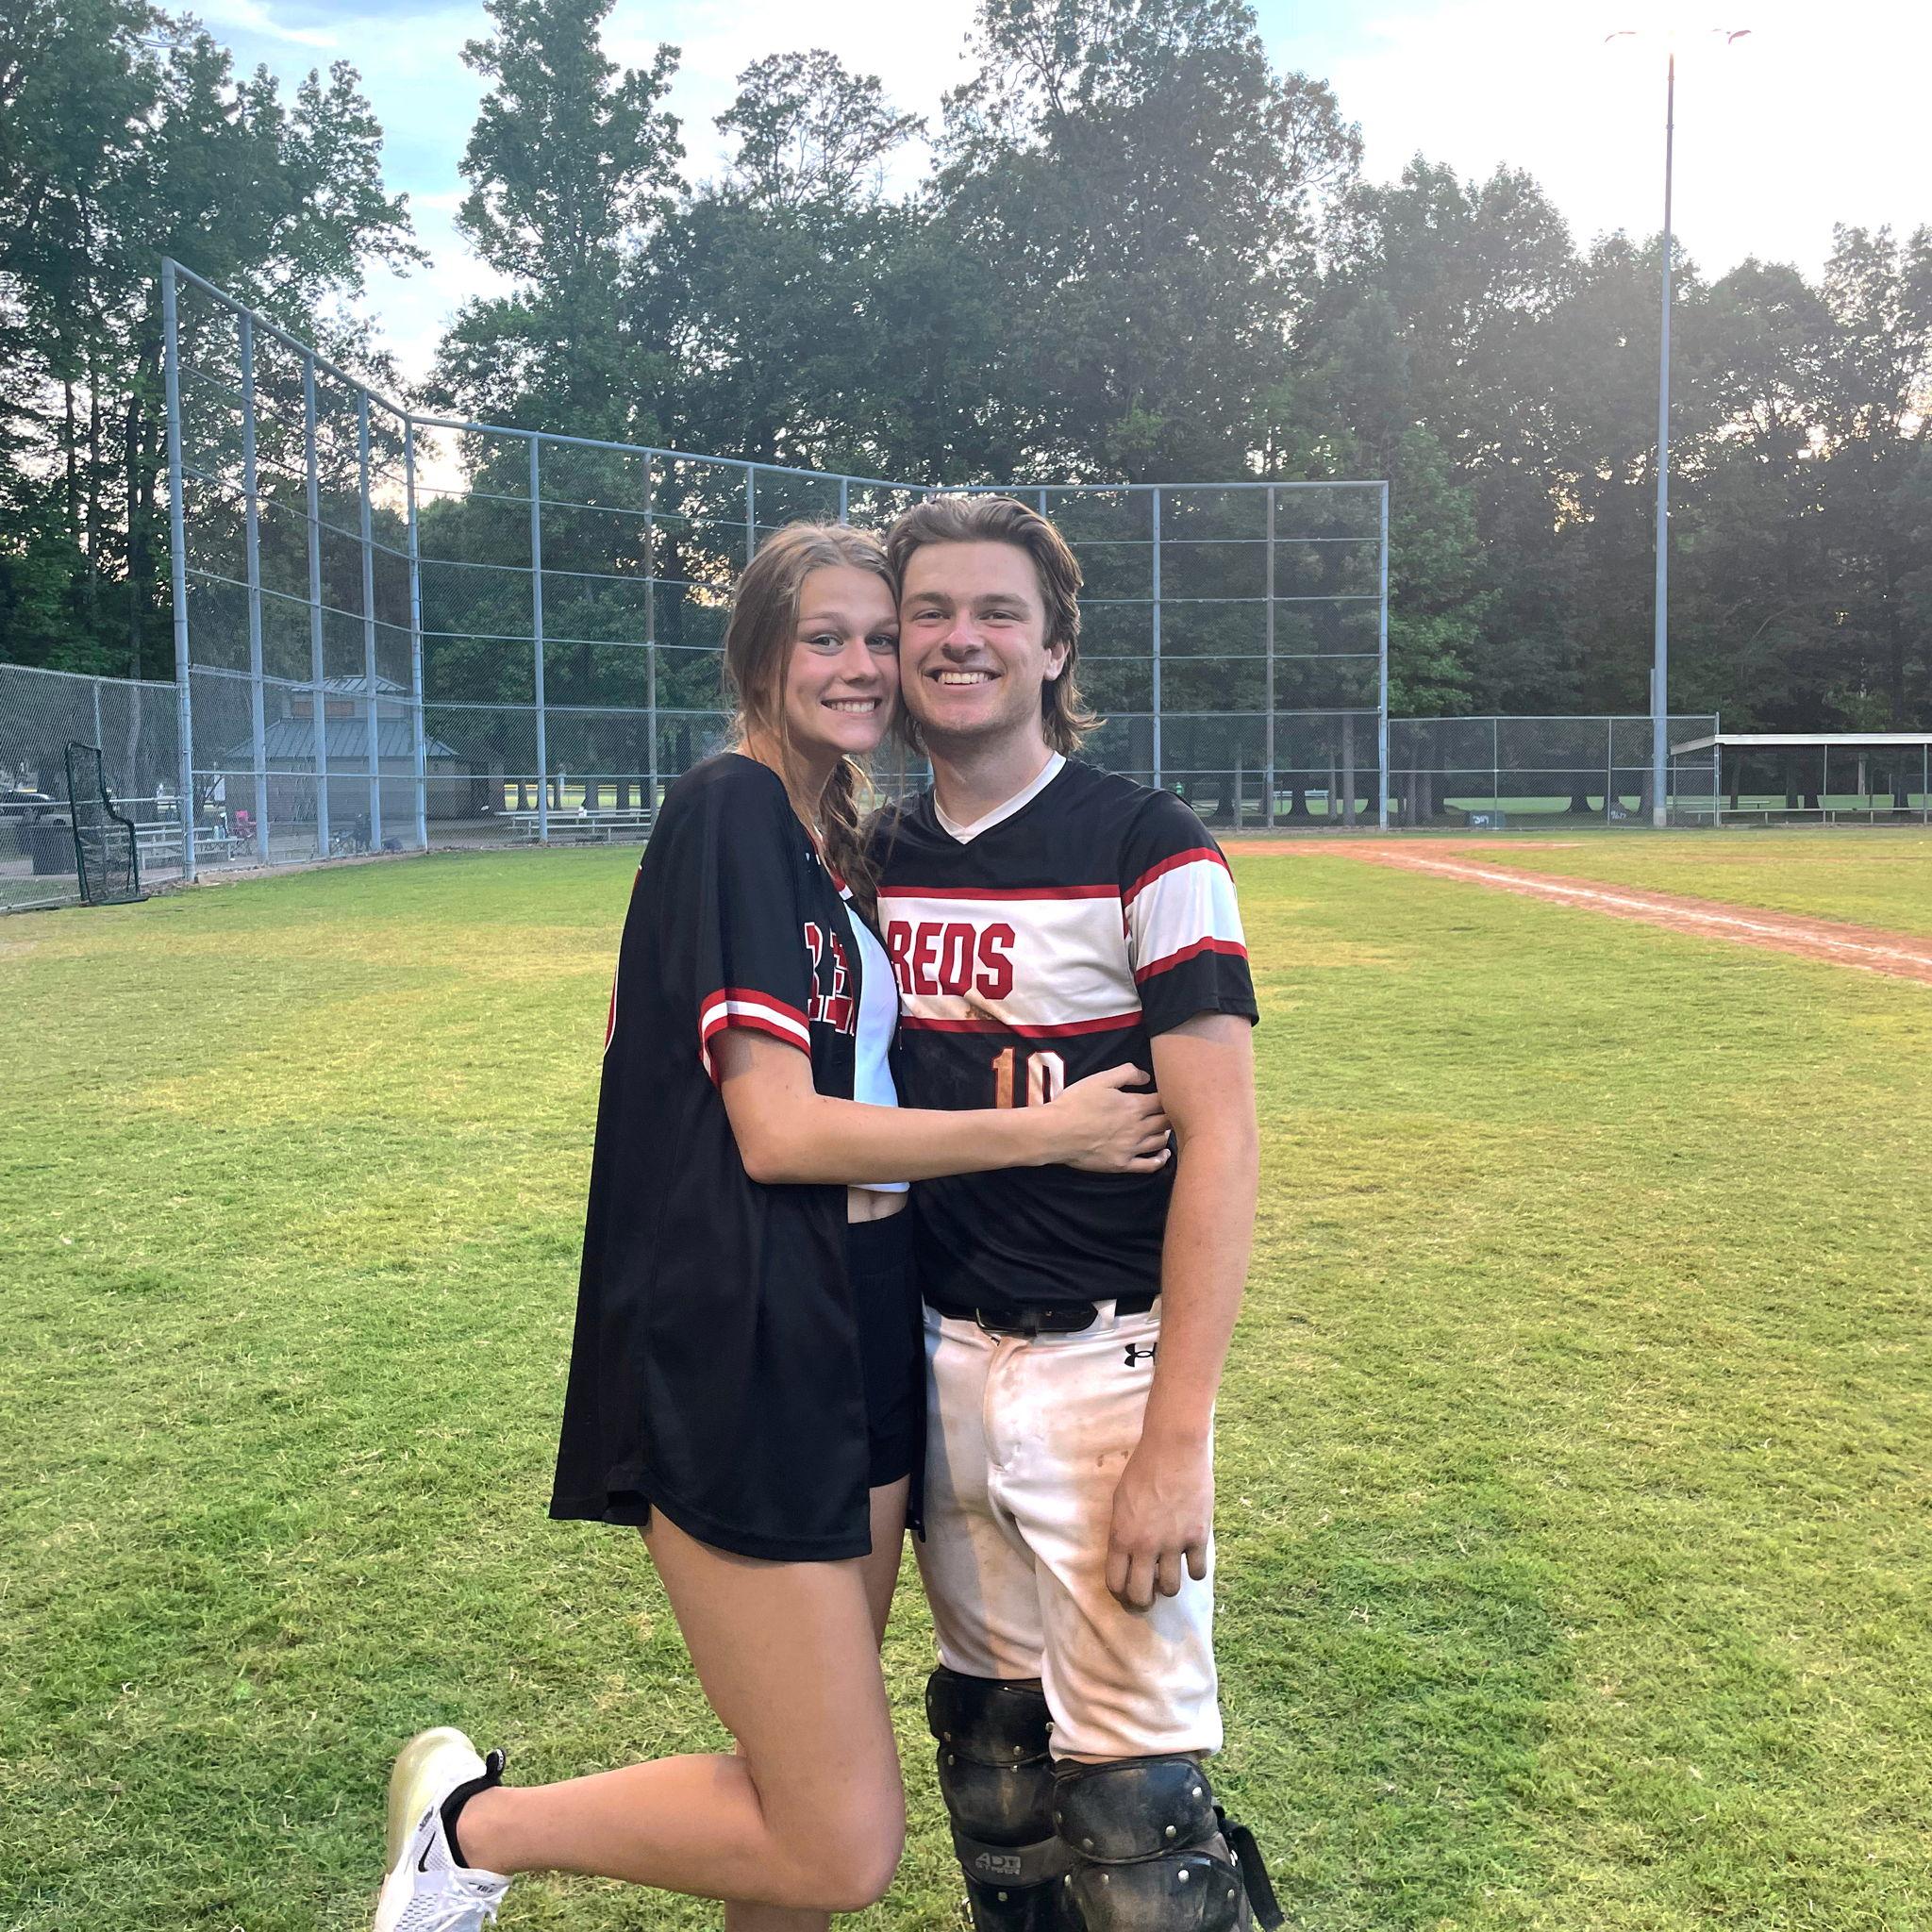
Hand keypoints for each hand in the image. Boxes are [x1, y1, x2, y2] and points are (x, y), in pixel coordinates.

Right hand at [1040, 1065, 1170, 1172]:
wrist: (1056, 1132)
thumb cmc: (1076, 1103)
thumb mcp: (1100, 1079)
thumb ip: (1126, 1073)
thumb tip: (1147, 1076)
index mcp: (1134, 1105)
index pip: (1163, 1101)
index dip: (1167, 1096)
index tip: (1166, 1095)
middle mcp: (1137, 1128)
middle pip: (1166, 1122)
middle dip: (1170, 1115)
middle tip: (1170, 1112)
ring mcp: (1131, 1148)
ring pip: (1160, 1142)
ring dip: (1166, 1134)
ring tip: (1164, 1129)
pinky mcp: (1122, 1164)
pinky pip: (1149, 1165)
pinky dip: (1160, 1160)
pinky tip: (1164, 1155)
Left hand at [1105, 1432, 1211, 1610]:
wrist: (1173, 1449)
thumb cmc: (1142, 1469)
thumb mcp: (1120, 1501)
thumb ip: (1122, 1531)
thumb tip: (1126, 1556)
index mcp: (1121, 1537)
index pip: (1116, 1584)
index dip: (1120, 1594)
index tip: (1126, 1593)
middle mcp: (1145, 1546)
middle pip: (1141, 1595)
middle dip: (1143, 1601)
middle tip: (1148, 1596)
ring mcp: (1173, 1543)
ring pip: (1171, 1588)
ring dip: (1169, 1586)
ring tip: (1169, 1575)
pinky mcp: (1197, 1537)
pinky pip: (1197, 1572)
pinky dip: (1194, 1570)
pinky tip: (1191, 1559)